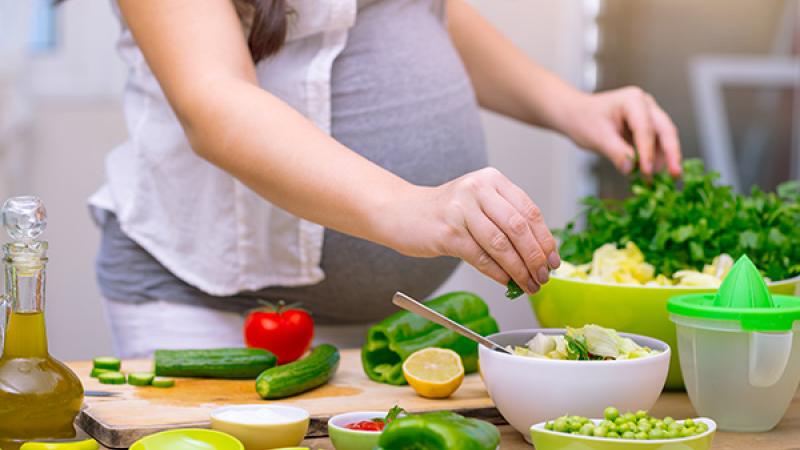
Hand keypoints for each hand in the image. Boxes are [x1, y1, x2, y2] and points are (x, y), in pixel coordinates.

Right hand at [389, 168, 559, 292]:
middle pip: (518, 228)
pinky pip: (481, 257)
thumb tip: (539, 254)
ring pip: (501, 245)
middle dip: (535, 257)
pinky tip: (506, 282)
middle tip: (543, 277)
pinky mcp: (448, 232)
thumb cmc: (445, 212)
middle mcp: (478, 189)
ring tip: (528, 284)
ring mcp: (461, 210)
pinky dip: (498, 273)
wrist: (401, 212)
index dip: (545, 239)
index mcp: (492, 180)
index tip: (553, 260)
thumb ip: (506, 219)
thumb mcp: (479, 203)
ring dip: (519, 270)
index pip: (529, 211)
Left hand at [560, 87, 681, 176]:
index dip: (647, 151)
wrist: (576, 115)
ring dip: (665, 158)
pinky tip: (652, 174)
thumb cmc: (584, 120)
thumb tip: (631, 169)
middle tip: (676, 174)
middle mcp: (645, 104)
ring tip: (662, 180)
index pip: (645, 128)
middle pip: (665, 129)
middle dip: (671, 153)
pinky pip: (656, 143)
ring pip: (664, 137)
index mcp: (632, 100)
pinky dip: (655, 158)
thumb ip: (616, 152)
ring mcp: (648, 115)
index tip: (647, 171)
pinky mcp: (647, 127)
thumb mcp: (597, 137)